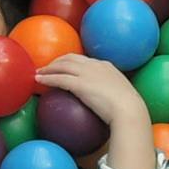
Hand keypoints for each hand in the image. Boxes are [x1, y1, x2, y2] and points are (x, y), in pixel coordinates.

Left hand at [37, 52, 154, 162]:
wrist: (129, 110)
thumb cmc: (129, 110)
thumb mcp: (122, 97)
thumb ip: (112, 96)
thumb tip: (108, 107)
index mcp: (107, 66)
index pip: (85, 60)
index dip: (71, 62)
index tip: (64, 67)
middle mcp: (96, 65)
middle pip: (70, 58)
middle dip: (57, 61)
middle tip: (47, 68)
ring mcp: (87, 73)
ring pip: (62, 65)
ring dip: (48, 68)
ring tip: (39, 73)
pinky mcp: (79, 83)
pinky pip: (59, 78)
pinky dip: (47, 78)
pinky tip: (39, 81)